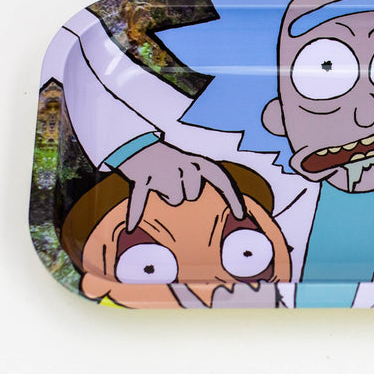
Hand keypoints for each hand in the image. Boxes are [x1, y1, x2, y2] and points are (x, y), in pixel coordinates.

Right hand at [117, 141, 244, 230]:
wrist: (138, 145)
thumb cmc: (169, 163)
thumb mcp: (190, 165)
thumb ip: (202, 180)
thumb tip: (218, 202)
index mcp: (197, 161)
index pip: (222, 179)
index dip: (232, 197)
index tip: (241, 215)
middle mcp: (183, 163)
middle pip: (192, 195)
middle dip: (183, 194)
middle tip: (172, 181)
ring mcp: (163, 170)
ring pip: (173, 199)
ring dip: (165, 195)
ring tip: (159, 182)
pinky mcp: (142, 177)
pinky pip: (140, 200)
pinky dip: (135, 212)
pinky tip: (131, 228)